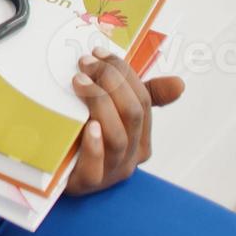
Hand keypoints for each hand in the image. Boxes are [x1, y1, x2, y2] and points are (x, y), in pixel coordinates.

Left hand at [65, 44, 185, 195]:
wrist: (56, 173)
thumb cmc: (85, 138)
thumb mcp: (111, 114)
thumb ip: (139, 97)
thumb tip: (180, 83)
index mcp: (141, 138)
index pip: (143, 99)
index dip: (123, 72)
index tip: (99, 52)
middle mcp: (131, 156)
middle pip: (132, 114)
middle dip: (111, 82)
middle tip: (85, 63)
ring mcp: (110, 171)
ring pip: (117, 136)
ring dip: (99, 104)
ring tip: (79, 82)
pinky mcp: (87, 183)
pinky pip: (95, 167)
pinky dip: (94, 145)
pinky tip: (87, 126)